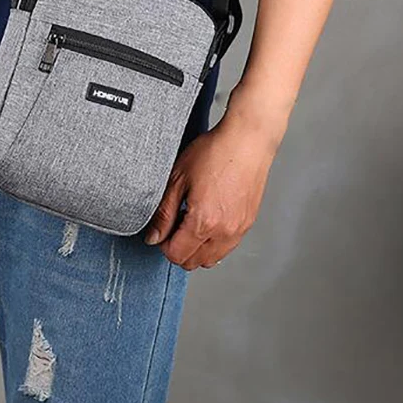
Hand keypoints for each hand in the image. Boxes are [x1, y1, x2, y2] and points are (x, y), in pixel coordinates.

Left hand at [144, 96, 285, 270]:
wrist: (247, 140)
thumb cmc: (214, 152)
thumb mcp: (178, 179)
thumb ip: (164, 213)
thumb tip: (154, 236)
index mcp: (203, 222)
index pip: (177, 255)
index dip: (163, 245)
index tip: (161, 230)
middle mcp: (224, 231)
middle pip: (194, 262)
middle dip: (179, 249)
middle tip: (174, 226)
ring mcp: (239, 229)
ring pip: (212, 258)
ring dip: (197, 249)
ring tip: (191, 222)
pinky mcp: (248, 222)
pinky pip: (227, 246)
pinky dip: (213, 242)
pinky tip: (208, 219)